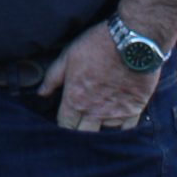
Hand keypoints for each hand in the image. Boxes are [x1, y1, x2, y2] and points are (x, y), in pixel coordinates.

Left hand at [38, 20, 160, 131]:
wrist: (132, 41)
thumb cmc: (97, 45)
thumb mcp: (68, 55)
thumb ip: (53, 77)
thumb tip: (41, 93)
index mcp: (76, 99)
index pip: (65, 125)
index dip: (64, 125)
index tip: (66, 120)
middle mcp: (94, 111)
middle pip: (84, 135)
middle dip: (80, 132)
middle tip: (82, 125)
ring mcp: (115, 113)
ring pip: (105, 134)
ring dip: (101, 129)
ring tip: (100, 123)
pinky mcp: (134, 110)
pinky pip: (126, 130)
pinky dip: (121, 128)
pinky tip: (118, 122)